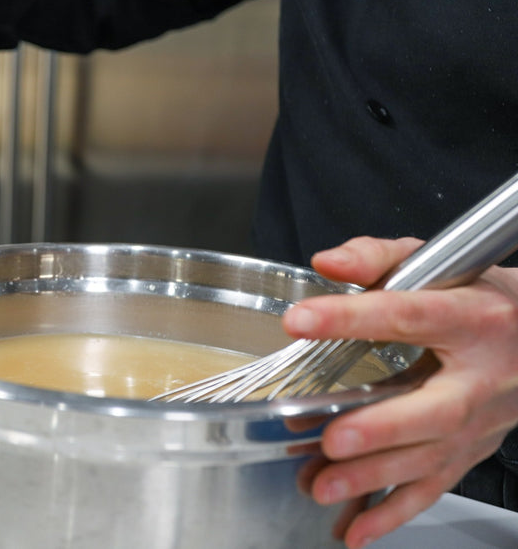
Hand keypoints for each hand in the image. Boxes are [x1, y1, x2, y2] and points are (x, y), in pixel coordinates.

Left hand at [283, 236, 517, 547]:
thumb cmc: (479, 297)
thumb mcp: (433, 262)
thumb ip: (377, 258)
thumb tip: (329, 263)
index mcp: (470, 317)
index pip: (406, 313)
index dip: (350, 317)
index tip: (299, 321)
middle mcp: (481, 376)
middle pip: (434, 408)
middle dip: (381, 429)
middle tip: (332, 439)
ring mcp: (479, 422)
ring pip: (429, 458)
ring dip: (373, 477)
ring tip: (321, 483)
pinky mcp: (470, 451)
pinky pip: (432, 489)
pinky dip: (391, 513)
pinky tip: (353, 527)